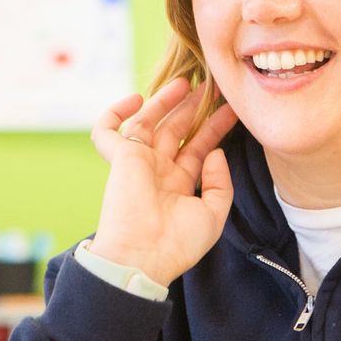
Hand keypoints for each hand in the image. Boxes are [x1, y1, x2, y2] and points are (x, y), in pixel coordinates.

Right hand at [87, 78, 238, 286]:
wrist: (145, 257)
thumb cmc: (178, 244)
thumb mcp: (213, 216)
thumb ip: (220, 184)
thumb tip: (215, 152)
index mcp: (178, 184)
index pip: (198, 148)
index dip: (215, 128)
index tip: (232, 110)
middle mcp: (157, 171)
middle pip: (176, 131)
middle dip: (193, 108)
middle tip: (212, 88)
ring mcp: (138, 163)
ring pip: (148, 122)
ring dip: (165, 101)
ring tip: (186, 83)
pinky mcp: (119, 159)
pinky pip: (107, 130)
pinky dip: (115, 113)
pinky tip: (136, 100)